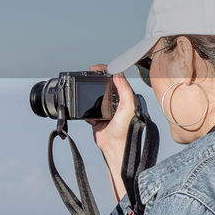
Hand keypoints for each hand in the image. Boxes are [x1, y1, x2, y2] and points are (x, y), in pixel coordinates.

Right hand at [86, 64, 136, 197]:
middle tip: (88, 74)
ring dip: (90, 93)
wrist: (114, 146)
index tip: (96, 69)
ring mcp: (105, 109)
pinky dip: (86, 107)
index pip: (115, 79)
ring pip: (95, 95)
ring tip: (85, 89)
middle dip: (95, 79)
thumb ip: (125, 89)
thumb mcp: (128, 106)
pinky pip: (88, 108)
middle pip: (103, 85)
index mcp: (125, 97)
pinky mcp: (96, 117)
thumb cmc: (126, 129)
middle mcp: (115, 102)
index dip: (106, 71)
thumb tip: (118, 74)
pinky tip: (88, 108)